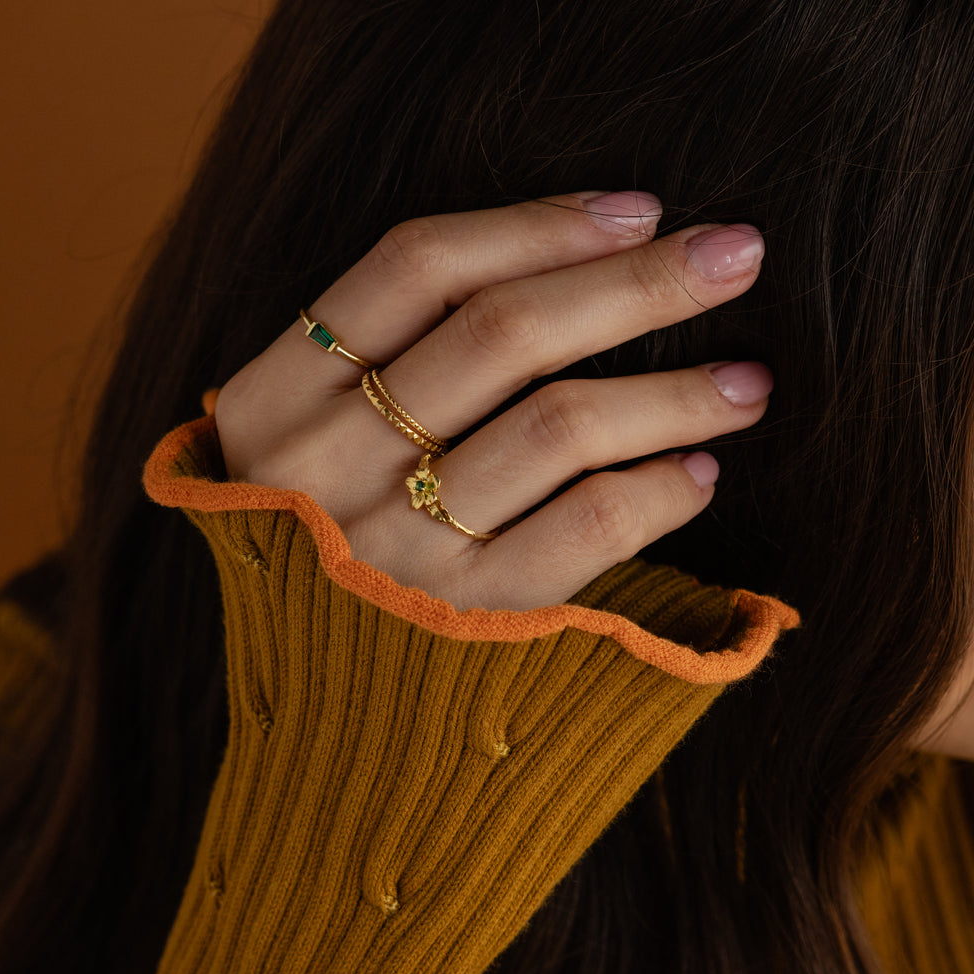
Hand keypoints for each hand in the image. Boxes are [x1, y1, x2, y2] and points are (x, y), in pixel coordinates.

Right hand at [214, 191, 771, 610]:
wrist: (309, 717)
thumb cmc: (325, 547)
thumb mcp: (310, 442)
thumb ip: (390, 363)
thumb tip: (578, 268)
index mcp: (273, 397)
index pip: (415, 266)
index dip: (537, 223)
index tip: (638, 209)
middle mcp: (323, 466)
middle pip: (500, 332)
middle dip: (636, 282)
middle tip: (736, 254)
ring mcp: (392, 550)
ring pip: (557, 424)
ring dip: (674, 391)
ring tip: (748, 383)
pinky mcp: (463, 624)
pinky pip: (583, 532)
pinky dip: (655, 493)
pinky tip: (697, 475)